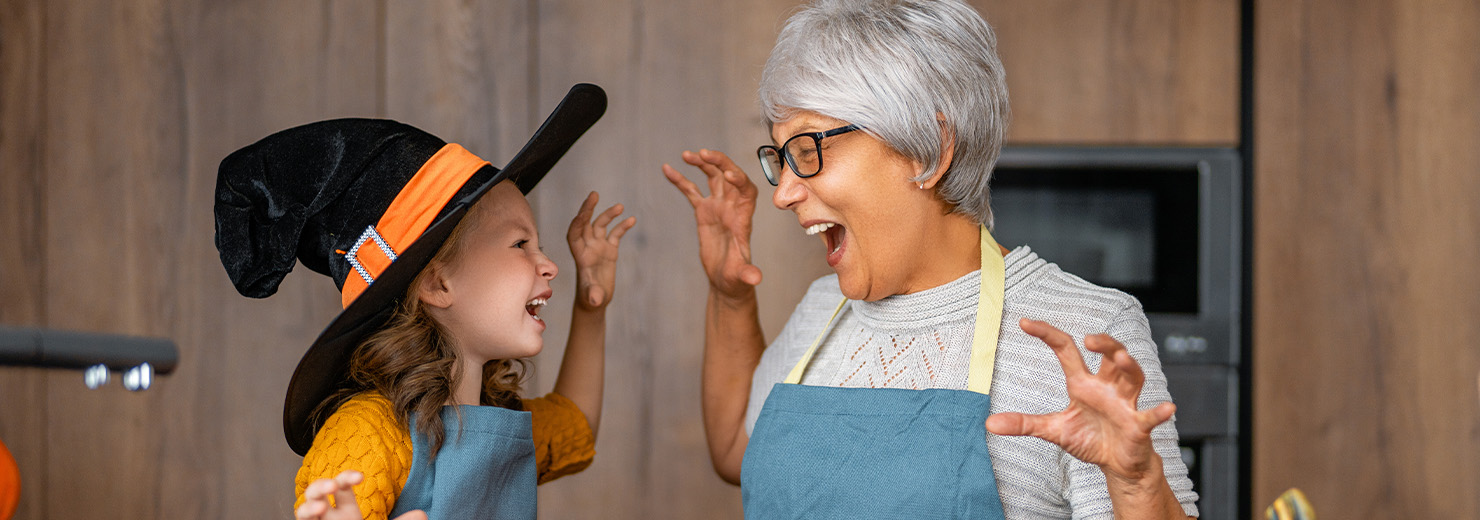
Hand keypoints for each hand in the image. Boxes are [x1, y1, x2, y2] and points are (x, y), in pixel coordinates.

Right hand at [294, 471, 426, 519]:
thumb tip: (422, 515)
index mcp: (346, 511)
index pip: (342, 486)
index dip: (346, 476)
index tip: (360, 477)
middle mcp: (329, 518)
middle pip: (316, 492)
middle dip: (320, 485)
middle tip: (332, 486)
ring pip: (302, 511)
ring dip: (307, 505)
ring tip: (318, 508)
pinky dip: (305, 519)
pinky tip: (314, 516)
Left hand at [567, 191, 635, 309]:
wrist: (594, 301)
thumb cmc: (590, 299)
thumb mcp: (592, 298)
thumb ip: (593, 295)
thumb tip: (596, 300)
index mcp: (579, 255)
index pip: (574, 233)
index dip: (577, 222)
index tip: (583, 213)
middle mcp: (587, 247)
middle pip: (585, 223)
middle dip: (588, 209)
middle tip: (594, 194)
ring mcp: (598, 247)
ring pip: (601, 225)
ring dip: (608, 215)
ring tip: (620, 207)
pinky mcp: (609, 250)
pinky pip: (615, 234)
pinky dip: (622, 226)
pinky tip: (632, 219)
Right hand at [661, 149, 762, 298]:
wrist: (725, 280)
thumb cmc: (736, 278)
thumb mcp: (741, 276)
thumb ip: (747, 274)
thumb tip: (754, 278)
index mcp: (743, 217)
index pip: (746, 191)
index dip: (739, 180)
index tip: (728, 174)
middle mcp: (732, 207)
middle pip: (729, 176)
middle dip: (719, 163)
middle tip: (703, 153)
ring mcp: (717, 207)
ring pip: (712, 177)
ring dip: (701, 163)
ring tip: (687, 155)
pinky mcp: (703, 212)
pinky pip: (691, 190)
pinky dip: (680, 179)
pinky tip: (667, 168)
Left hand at [986, 318, 1176, 483]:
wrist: (1117, 464)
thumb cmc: (1090, 439)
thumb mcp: (1054, 430)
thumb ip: (1024, 424)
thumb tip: (989, 423)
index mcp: (1083, 384)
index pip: (1065, 350)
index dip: (1047, 334)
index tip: (1024, 322)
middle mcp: (1107, 387)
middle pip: (1110, 355)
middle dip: (1104, 343)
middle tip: (1089, 339)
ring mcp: (1125, 404)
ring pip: (1133, 376)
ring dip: (1128, 365)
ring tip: (1120, 357)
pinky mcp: (1139, 426)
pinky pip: (1150, 416)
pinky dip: (1158, 412)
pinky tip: (1167, 408)